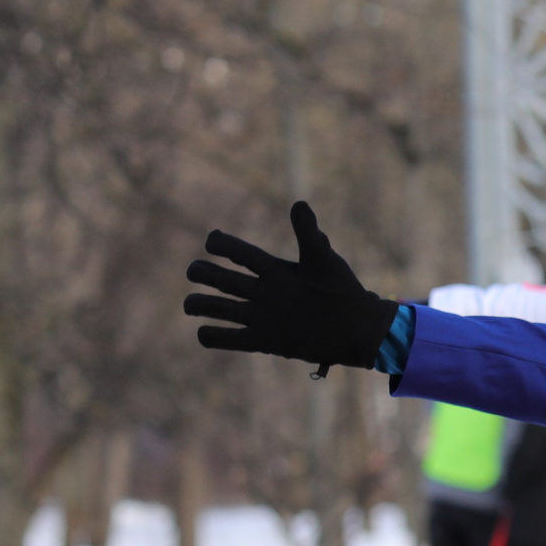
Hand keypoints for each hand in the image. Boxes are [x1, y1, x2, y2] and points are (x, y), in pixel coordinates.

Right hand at [183, 201, 397, 374]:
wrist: (356, 329)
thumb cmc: (342, 290)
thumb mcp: (323, 260)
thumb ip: (309, 234)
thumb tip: (299, 204)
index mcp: (275, 270)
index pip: (241, 254)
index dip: (223, 245)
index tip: (211, 241)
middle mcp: (265, 292)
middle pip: (223, 280)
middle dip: (203, 273)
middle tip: (194, 271)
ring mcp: (263, 317)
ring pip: (221, 308)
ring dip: (201, 305)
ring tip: (189, 305)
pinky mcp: (264, 341)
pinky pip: (232, 340)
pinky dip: (214, 337)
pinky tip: (203, 333)